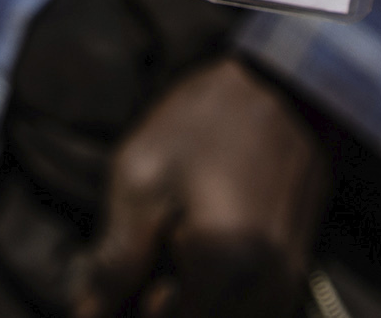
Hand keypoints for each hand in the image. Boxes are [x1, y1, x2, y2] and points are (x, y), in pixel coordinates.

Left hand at [74, 58, 332, 317]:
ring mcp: (286, 290)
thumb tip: (86, 316)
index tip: (111, 285)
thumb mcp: (141, 179)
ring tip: (167, 250)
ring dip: (185, 301)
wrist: (288, 86)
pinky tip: (195, 253)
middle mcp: (265, 295)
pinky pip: (245, 312)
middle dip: (154, 306)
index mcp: (223, 273)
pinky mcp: (294, 278)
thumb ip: (113, 261)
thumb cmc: (206, 121)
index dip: (125, 310)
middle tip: (144, 252)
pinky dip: (212, 297)